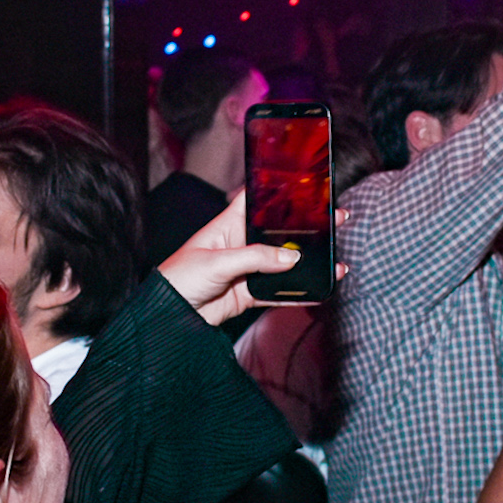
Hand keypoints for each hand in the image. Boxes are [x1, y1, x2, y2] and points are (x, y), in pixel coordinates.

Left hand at [156, 192, 348, 327]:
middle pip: (277, 232)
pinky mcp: (248, 294)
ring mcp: (246, 270)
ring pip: (283, 263)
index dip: (278, 191)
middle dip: (304, 228)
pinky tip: (317, 289)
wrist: (168, 317)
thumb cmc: (178, 279)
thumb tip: (291, 257)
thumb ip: (255, 258)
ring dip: (306, 262)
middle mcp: (240, 244)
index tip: (305, 185)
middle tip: (334, 219)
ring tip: (334, 257)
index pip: (256, 200)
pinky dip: (297, 292)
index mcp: (227, 225)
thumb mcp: (217, 262)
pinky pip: (278, 292)